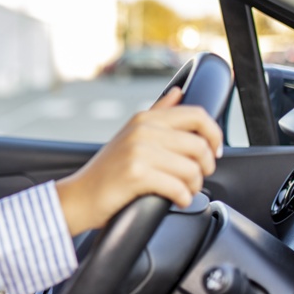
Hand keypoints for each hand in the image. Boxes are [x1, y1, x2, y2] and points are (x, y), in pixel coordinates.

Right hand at [56, 87, 223, 236]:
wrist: (79, 196)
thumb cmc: (107, 171)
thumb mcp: (131, 135)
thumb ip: (157, 113)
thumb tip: (178, 92)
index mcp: (145, 119)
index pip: (197, 115)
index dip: (214, 135)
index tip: (213, 152)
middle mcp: (142, 130)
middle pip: (199, 145)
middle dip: (205, 167)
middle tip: (195, 179)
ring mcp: (138, 151)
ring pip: (192, 169)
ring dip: (194, 187)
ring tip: (183, 192)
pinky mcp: (136, 174)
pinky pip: (178, 188)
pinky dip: (182, 199)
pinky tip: (175, 201)